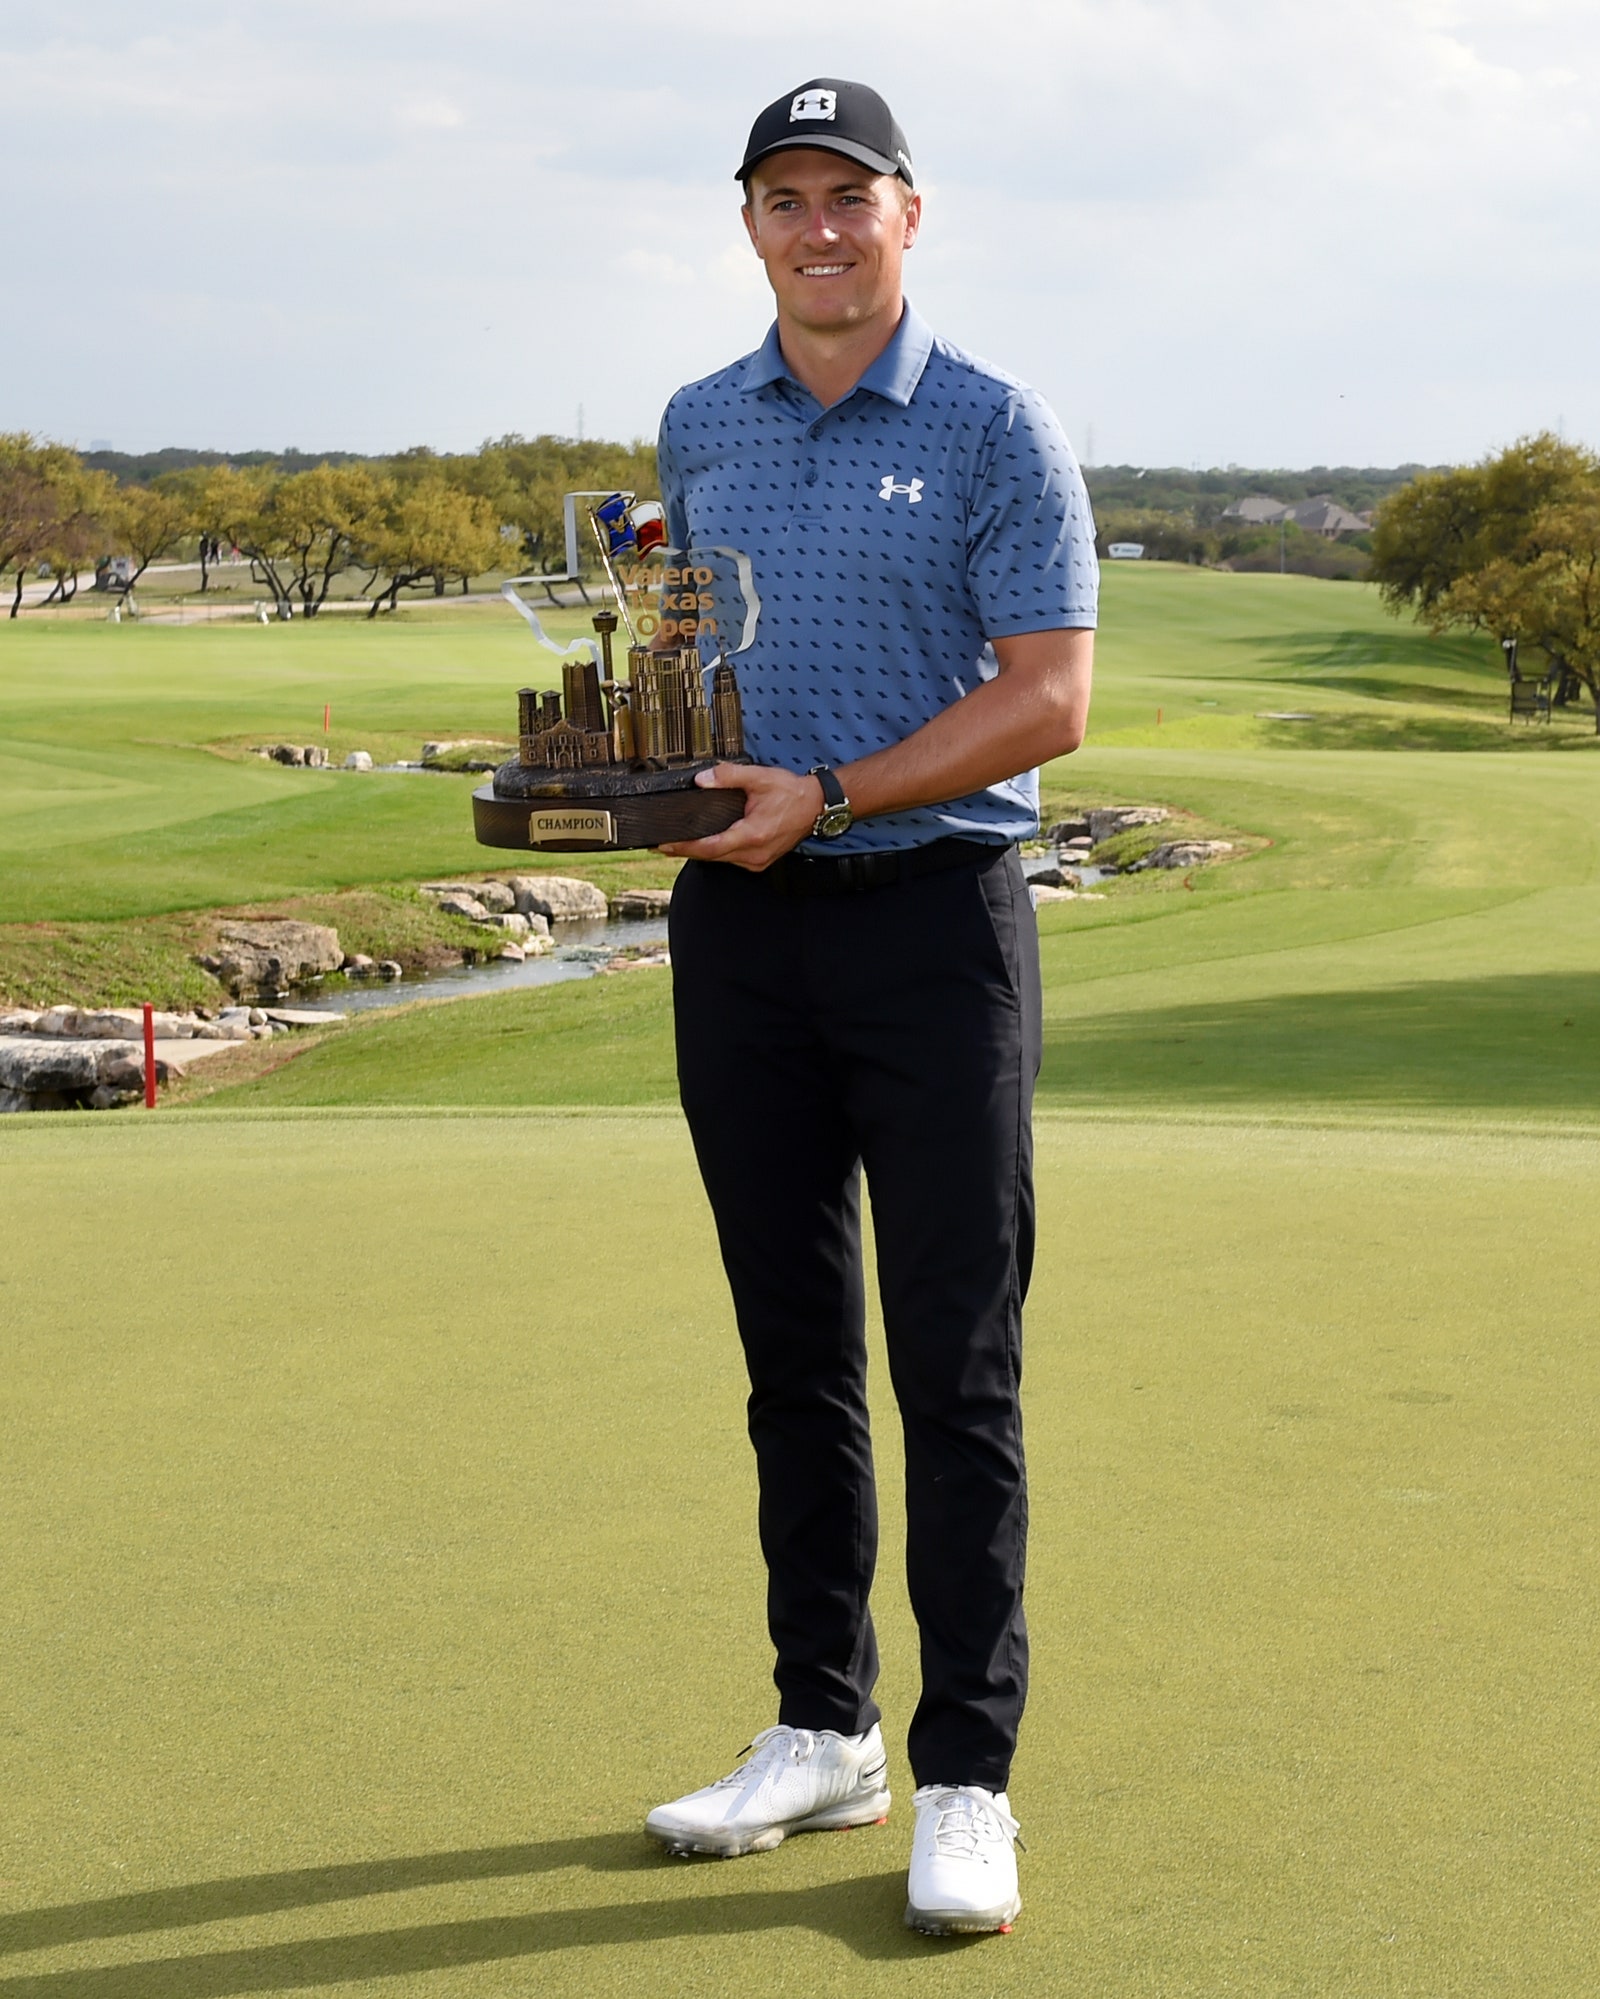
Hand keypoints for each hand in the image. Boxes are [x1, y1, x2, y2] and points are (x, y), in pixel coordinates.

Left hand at [657, 763, 822, 870]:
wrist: (816, 807)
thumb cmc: (792, 794)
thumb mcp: (759, 778)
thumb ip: (728, 776)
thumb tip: (702, 779)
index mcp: (751, 834)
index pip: (709, 847)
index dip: (684, 847)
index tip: (664, 844)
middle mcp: (753, 853)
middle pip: (711, 857)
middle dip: (685, 851)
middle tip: (661, 845)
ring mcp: (758, 861)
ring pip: (721, 861)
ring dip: (700, 853)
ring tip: (677, 845)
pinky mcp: (761, 861)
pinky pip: (732, 860)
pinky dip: (717, 853)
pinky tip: (706, 846)